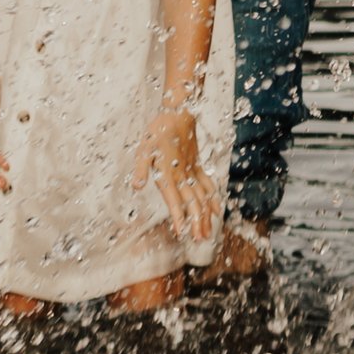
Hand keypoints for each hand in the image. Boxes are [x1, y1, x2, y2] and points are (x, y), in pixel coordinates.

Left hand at [133, 108, 221, 247]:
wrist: (179, 113)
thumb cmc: (157, 132)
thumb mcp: (143, 149)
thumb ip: (140, 169)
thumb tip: (136, 186)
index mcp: (168, 174)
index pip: (174, 200)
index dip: (178, 216)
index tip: (181, 232)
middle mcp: (183, 176)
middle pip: (193, 203)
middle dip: (197, 223)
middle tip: (199, 240)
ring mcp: (193, 172)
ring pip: (203, 198)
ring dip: (206, 217)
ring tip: (208, 234)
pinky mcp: (198, 167)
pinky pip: (209, 186)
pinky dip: (214, 199)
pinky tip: (218, 211)